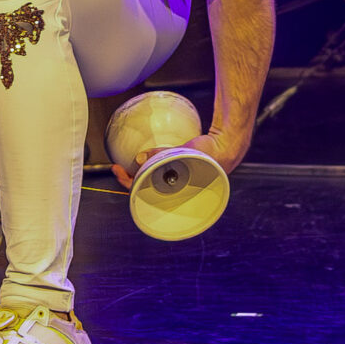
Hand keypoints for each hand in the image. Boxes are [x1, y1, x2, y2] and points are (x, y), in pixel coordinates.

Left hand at [111, 128, 248, 189]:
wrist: (227, 148)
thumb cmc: (211, 158)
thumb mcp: (184, 154)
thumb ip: (161, 155)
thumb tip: (138, 157)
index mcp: (177, 194)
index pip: (145, 195)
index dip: (129, 186)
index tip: (119, 172)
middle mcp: (175, 191)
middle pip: (145, 189)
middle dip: (129, 180)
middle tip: (117, 166)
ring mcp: (176, 183)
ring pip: (150, 180)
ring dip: (138, 173)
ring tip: (126, 163)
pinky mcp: (178, 172)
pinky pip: (159, 171)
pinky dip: (150, 166)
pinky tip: (142, 157)